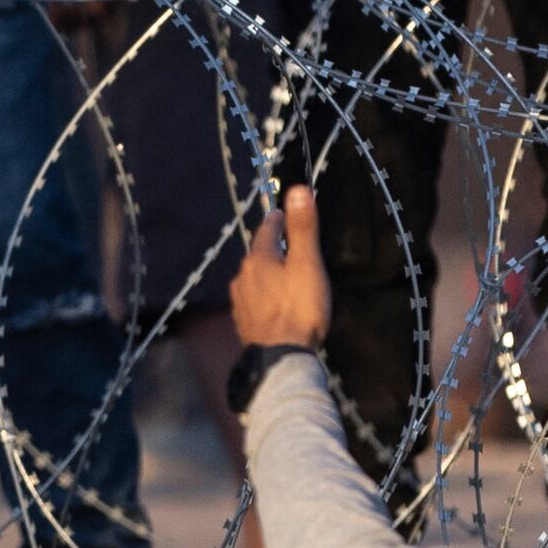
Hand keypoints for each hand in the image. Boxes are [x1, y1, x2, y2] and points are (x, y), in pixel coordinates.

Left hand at [229, 186, 331, 350]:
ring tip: (283, 275)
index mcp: (258, 260)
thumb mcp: (307, 264)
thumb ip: (302, 228)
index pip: (266, 230)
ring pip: (254, 279)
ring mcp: (240, 301)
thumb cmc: (298, 308)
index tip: (282, 213)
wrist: (281, 357)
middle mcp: (242, 277)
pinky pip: (254, 300)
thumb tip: (297, 190)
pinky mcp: (244, 322)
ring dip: (267, 273)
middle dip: (272, 248)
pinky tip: (274, 303)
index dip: (277, 220)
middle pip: (258, 255)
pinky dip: (265, 296)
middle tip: (287, 244)